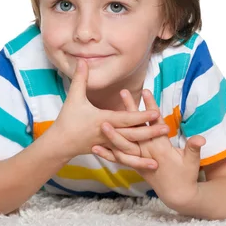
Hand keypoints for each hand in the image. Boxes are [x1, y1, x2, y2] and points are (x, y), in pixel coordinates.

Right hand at [48, 59, 164, 161]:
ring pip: (130, 148)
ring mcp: (108, 145)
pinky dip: (137, 160)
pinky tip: (149, 164)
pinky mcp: (108, 152)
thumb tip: (82, 61)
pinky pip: (124, 157)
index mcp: (102, 120)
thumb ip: (80, 79)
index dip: (140, 116)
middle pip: (132, 135)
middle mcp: (108, 134)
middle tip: (166, 129)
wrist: (59, 143)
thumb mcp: (74, 97)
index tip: (155, 113)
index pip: (125, 118)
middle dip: (149, 132)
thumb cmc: (67, 119)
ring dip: (146, 149)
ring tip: (161, 149)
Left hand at [106, 88, 205, 208]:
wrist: (177, 196)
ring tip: (101, 120)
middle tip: (122, 92)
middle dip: (128, 111)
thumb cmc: (186, 176)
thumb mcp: (193, 163)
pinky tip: (95, 147)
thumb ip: (194, 149)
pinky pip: (118, 159)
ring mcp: (139, 160)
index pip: (154, 124)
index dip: (150, 108)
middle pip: (134, 130)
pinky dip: (107, 154)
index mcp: (161, 148)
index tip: (145, 91)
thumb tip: (200, 138)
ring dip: (112, 132)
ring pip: (123, 143)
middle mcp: (147, 152)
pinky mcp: (134, 166)